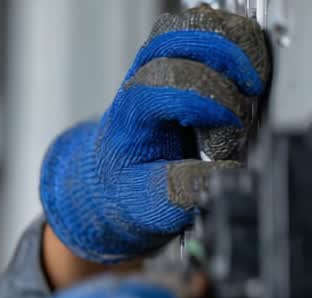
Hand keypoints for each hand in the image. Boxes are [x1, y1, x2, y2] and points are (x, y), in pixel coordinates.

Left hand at [40, 6, 268, 262]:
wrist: (113, 177)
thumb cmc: (131, 187)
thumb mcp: (149, 205)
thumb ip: (180, 191)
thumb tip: (218, 174)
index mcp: (127, 119)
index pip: (161, 84)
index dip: (204, 102)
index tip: (222, 141)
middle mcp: (138, 82)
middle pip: (177, 44)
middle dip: (221, 75)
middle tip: (239, 110)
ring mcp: (158, 64)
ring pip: (194, 27)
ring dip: (232, 53)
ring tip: (248, 87)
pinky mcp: (182, 56)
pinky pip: (210, 29)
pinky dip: (236, 45)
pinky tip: (244, 77)